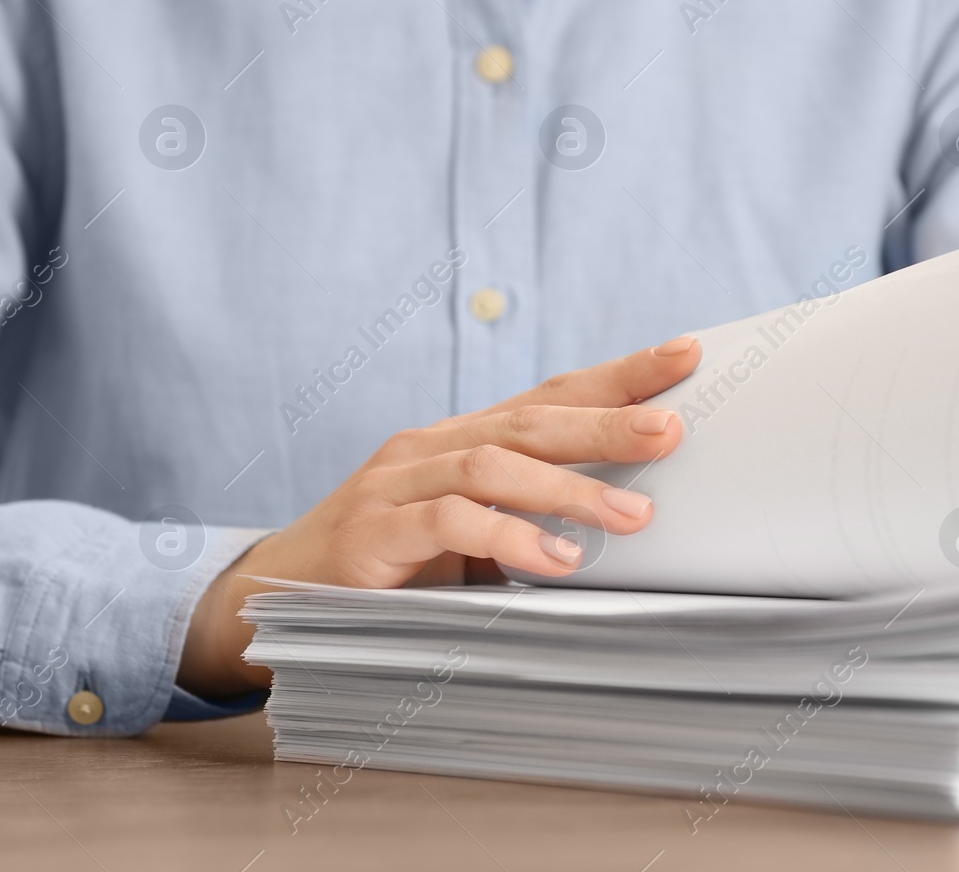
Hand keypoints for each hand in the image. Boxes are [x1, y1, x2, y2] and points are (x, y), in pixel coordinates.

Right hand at [178, 336, 700, 696]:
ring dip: (569, 488)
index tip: (685, 355)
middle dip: (608, 419)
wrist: (273, 603)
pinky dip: (507, 535)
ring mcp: (396, 483)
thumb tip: (632, 522)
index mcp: (463, 441)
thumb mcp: (473, 541)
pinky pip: (449, 522)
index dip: (617, 375)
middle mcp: (430, 447)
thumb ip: (530, 522)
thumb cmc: (392, 571)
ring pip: (494, 465)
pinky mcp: (372, 531)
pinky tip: (554, 558)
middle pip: (531, 419)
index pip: (549, 396)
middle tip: (673, 428)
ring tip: (634, 516)